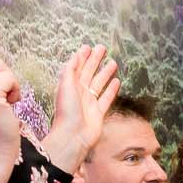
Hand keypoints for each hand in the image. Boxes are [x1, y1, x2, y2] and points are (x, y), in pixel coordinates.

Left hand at [40, 45, 119, 173]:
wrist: (73, 136)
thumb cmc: (67, 112)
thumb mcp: (65, 86)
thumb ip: (70, 70)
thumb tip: (76, 56)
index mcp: (70, 86)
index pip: (77, 67)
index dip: (83, 56)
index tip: (88, 46)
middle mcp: (79, 93)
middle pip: (89, 72)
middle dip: (95, 60)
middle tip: (103, 48)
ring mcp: (89, 103)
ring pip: (99, 84)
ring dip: (105, 73)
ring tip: (113, 62)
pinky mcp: (98, 112)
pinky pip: (106, 98)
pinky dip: (111, 90)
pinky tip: (117, 81)